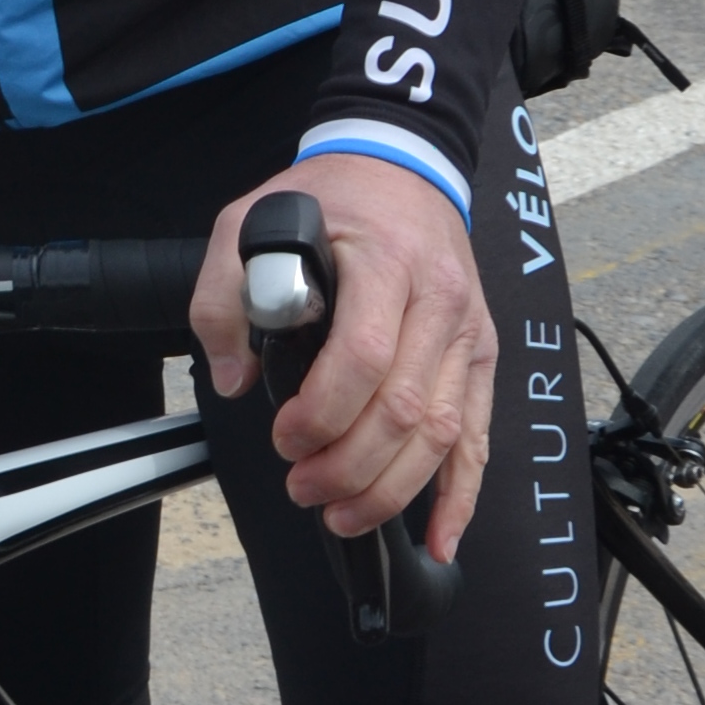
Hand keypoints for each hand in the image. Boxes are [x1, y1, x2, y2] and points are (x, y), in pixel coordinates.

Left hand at [190, 155, 496, 556]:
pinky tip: (439, 538)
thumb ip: (224, 298)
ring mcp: (468, 333)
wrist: (402, 166)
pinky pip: (479, 436)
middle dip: (350, 467)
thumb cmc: (327, 199)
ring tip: (342, 515)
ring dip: (393, 491)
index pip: (363, 357)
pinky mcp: (481, 356)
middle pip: (405, 410)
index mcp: (385, 263)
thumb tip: (235, 380)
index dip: (322, 414)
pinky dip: (461, 495)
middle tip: (303, 488)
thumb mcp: (247, 223)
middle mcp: (439, 301)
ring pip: (444, 433)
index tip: (283, 437)